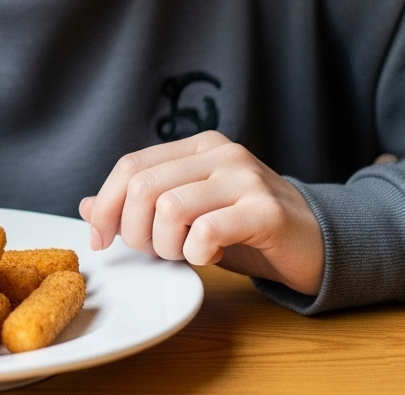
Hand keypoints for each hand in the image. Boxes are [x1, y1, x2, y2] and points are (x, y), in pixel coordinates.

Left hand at [79, 131, 323, 294]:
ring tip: (183, 254)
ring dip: (165, 245)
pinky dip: (195, 253)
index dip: (105, 203)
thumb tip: (86, 207)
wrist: (318, 242)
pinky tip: (206, 257)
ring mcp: (245, 178)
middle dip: (134, 229)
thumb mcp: (189, 213)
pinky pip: (207, 231)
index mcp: (196, 147)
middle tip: (152, 252)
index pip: (131, 165)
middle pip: (144, 186)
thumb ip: (142, 205)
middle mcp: (219, 153)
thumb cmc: (246, 229)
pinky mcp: (266, 211)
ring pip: (170, 207)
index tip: (99, 237)